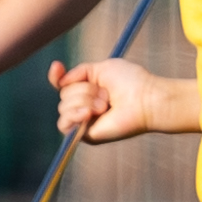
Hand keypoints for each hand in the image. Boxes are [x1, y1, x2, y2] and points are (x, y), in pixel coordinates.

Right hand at [55, 54, 185, 143]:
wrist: (145, 99)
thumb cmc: (131, 82)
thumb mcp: (102, 68)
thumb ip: (79, 72)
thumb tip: (61, 81)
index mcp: (88, 90)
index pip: (61, 85)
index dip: (55, 76)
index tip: (57, 66)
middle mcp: (84, 105)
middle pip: (64, 94)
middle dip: (84, 90)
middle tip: (107, 94)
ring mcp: (84, 121)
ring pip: (63, 107)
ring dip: (84, 100)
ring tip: (105, 105)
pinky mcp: (85, 135)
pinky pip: (64, 125)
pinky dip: (74, 115)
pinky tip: (89, 113)